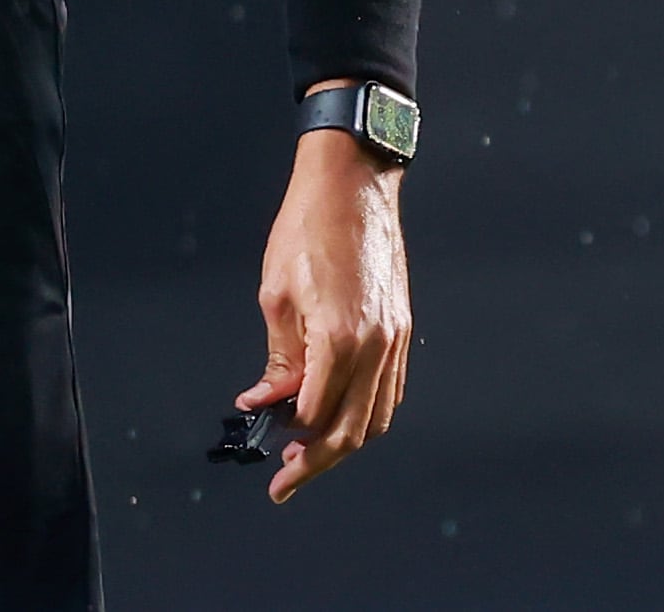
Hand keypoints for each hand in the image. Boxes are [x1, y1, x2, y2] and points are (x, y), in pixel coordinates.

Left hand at [237, 115, 409, 503]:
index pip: (315, 415)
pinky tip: (340, 418)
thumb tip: (268, 399)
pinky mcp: (401, 328)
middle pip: (351, 430)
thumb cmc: (308, 226)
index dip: (286, 436)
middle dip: (316, 463)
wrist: (352, 182)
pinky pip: (389, 391)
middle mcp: (375, 345)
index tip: (262, 446)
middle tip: (285, 480)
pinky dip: (366, 414)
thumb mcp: (276, 293)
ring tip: (310, 455)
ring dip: (344, 444)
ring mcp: (394, 339)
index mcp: (338, 336)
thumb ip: (279, 358)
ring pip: (376, 417)